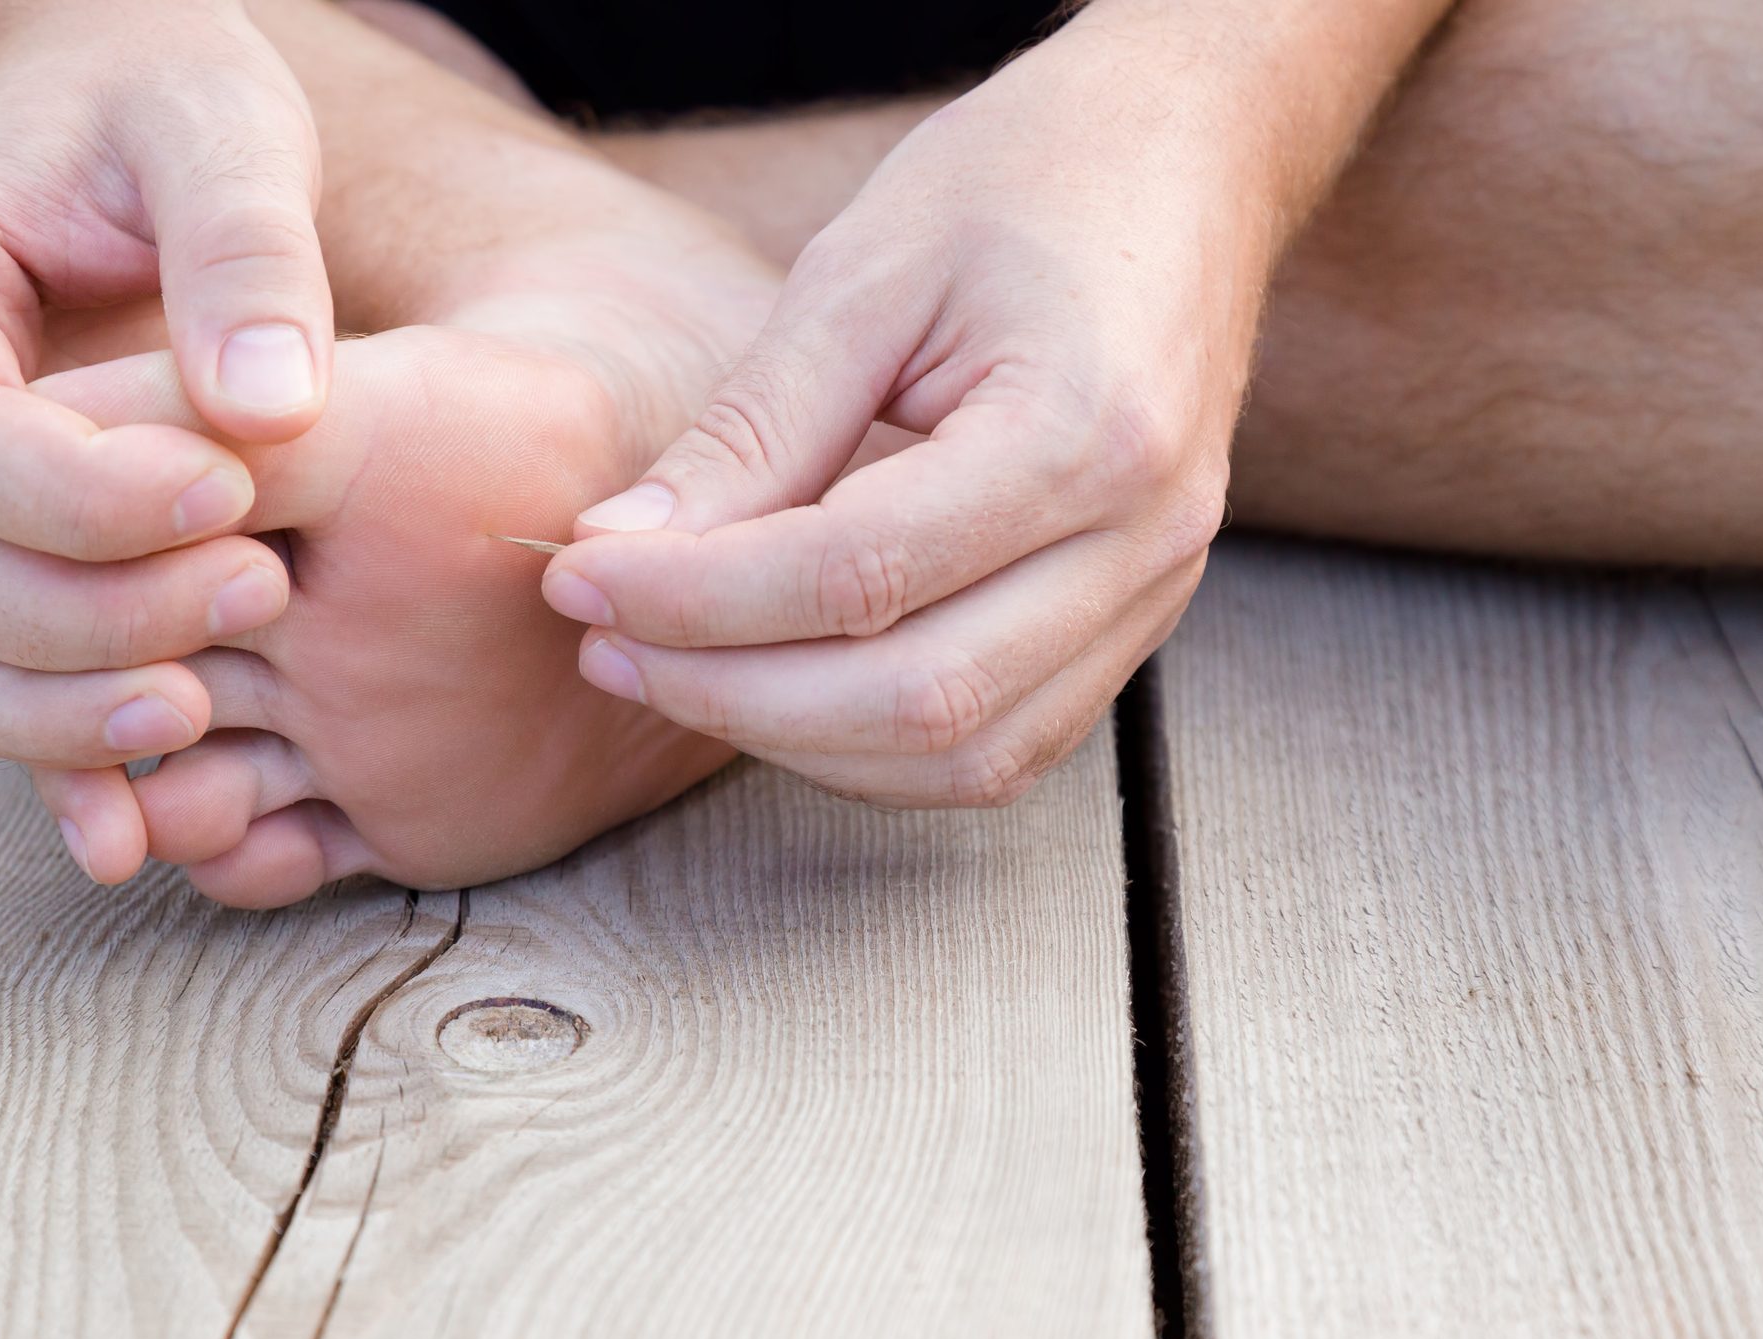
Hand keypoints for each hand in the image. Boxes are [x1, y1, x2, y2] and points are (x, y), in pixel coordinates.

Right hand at [0, 0, 332, 772]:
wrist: (133, 124)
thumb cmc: (170, 109)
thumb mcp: (223, 130)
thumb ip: (244, 250)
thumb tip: (270, 410)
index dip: (81, 496)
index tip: (240, 499)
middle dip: (91, 613)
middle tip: (266, 590)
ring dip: (57, 713)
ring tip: (207, 720)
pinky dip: (50, 765)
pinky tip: (138, 836)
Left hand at [539, 24, 1252, 807]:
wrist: (1183, 160)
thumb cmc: (1026, 184)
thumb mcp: (863, 271)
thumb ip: (751, 429)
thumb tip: (622, 551)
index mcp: (1084, 431)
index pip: (859, 574)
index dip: (697, 600)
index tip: (579, 578)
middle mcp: (1142, 539)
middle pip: (918, 699)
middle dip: (732, 694)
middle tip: (607, 647)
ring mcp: (1153, 593)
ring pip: (964, 754)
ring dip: (799, 743)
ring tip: (674, 671)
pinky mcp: (1133, 620)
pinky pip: (1003, 744)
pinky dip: (876, 748)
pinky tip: (779, 690)